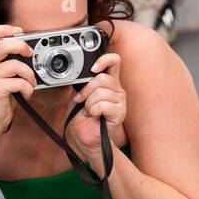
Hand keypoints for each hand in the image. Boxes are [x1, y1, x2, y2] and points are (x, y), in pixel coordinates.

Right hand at [0, 25, 35, 135]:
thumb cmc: (0, 98)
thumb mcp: (1, 75)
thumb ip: (8, 61)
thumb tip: (28, 49)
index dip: (6, 28)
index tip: (20, 32)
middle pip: (4, 44)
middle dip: (22, 47)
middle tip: (30, 55)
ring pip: (16, 65)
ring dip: (29, 75)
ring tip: (30, 83)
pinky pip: (20, 83)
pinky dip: (28, 89)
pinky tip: (25, 94)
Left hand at [66, 53, 125, 176]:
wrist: (85, 139)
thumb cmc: (83, 119)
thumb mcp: (79, 95)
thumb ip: (83, 82)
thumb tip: (78, 72)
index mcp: (109, 82)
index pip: (114, 60)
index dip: (104, 59)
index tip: (92, 68)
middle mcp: (117, 89)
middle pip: (102, 78)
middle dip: (86, 90)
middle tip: (82, 102)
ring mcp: (120, 101)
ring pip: (101, 92)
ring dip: (89, 103)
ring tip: (89, 112)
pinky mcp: (120, 113)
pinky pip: (102, 105)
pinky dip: (93, 111)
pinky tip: (94, 116)